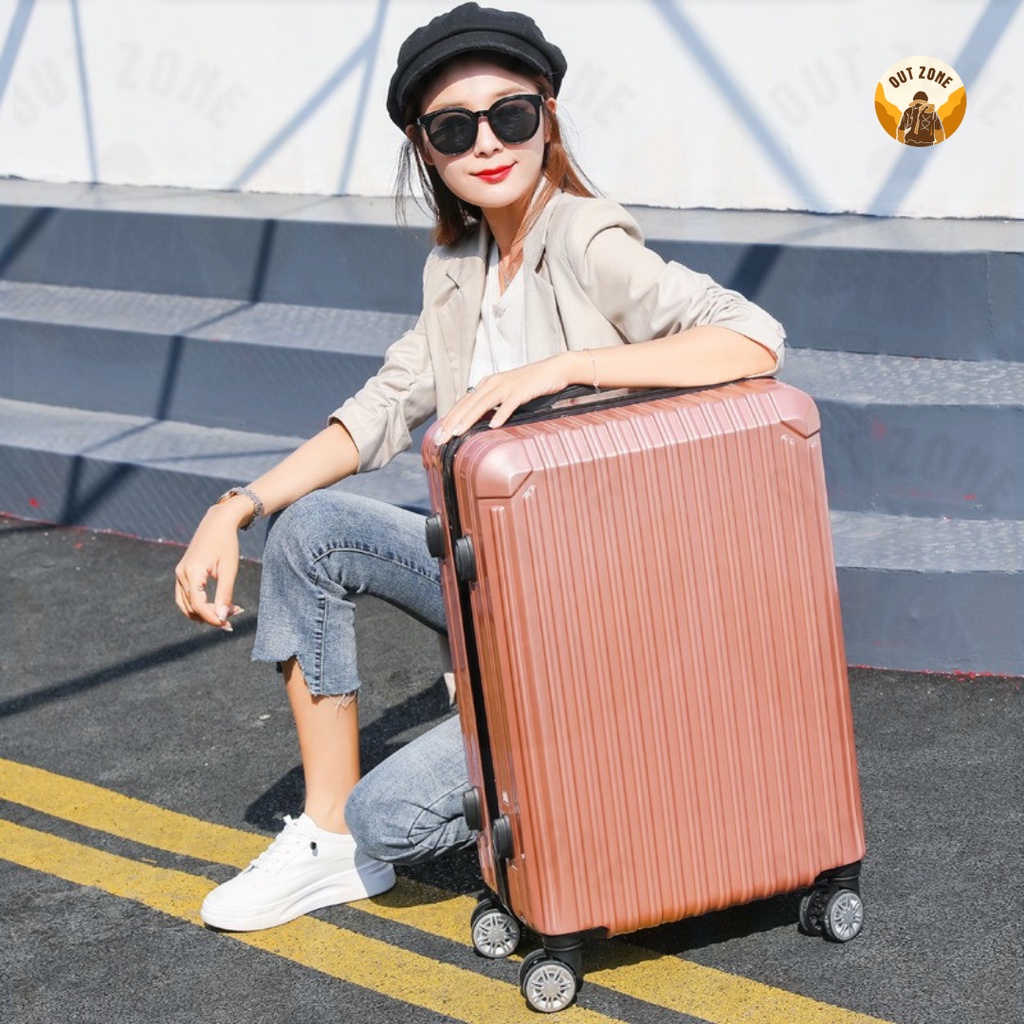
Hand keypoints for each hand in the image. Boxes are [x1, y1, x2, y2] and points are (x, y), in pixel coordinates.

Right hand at [173, 503, 245, 630]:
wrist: (217, 522)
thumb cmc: (227, 544)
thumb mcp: (229, 570)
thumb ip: (225, 594)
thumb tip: (223, 618)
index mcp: (192, 572)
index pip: (199, 605)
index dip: (213, 618)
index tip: (228, 625)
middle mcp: (181, 574)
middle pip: (192, 607)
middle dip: (212, 616)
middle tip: (235, 615)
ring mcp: (179, 574)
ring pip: (186, 605)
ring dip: (205, 613)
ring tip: (227, 613)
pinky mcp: (182, 573)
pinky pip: (185, 597)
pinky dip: (198, 606)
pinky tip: (215, 608)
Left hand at [435, 353, 580, 441]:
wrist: (554, 369)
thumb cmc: (531, 384)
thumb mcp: (507, 394)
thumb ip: (493, 405)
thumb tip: (481, 423)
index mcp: (487, 384)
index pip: (463, 402)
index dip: (449, 418)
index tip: (438, 434)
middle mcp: (493, 383)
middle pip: (468, 404)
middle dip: (452, 422)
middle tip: (440, 439)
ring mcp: (507, 386)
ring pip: (483, 403)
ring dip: (468, 418)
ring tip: (457, 433)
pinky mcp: (522, 390)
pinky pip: (509, 403)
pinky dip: (500, 414)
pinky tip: (493, 425)